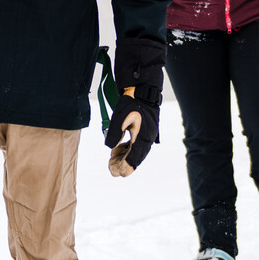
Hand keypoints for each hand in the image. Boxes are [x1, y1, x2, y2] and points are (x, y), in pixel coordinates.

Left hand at [104, 36, 164, 170]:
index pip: (136, 156)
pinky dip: (125, 149)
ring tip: (112, 163)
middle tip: (113, 171)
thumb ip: (115, 133)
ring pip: (134, 150)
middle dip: (123, 164)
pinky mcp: (140, 129)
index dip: (126, 166)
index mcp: (144, 136)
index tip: (118, 173)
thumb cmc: (132, 100)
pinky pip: (133, 143)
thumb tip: (111, 147)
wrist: (141, 86)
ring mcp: (144, 133)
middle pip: (135, 156)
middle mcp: (147, 137)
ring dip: (123, 157)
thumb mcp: (121, 116)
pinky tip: (116, 152)